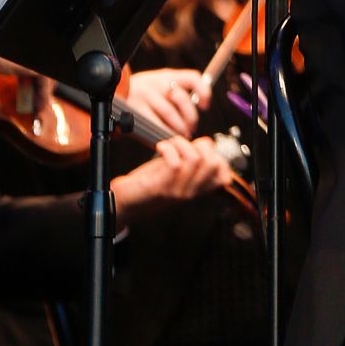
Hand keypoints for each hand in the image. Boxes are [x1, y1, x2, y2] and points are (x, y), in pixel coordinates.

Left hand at [111, 136, 232, 222]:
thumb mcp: (175, 171)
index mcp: (195, 190)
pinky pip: (175, 163)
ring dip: (181, 144)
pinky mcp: (161, 188)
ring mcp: (176, 191)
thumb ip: (192, 159)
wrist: (120, 202)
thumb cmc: (147, 184)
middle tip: (185, 144)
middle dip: (201, 146)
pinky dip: (168, 148)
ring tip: (169, 144)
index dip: (218, 158)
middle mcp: (189, 193)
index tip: (202, 149)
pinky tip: (161, 148)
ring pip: (194, 159)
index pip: (223, 177)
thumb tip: (208, 142)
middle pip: (212, 163)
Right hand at [119, 68, 207, 137]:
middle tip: (190, 128)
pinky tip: (166, 137)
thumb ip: (177, 93)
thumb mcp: (158, 85)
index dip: (204, 92)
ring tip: (180, 135)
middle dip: (191, 118)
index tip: (204, 106)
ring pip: (170, 114)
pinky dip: (164, 133)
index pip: (193, 78)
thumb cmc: (140, 94)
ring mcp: (145, 96)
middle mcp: (156, 83)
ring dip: (179, 128)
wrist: (109, 95)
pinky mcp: (134, 109)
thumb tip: (199, 106)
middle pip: (183, 100)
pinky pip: (155, 124)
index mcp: (167, 75)